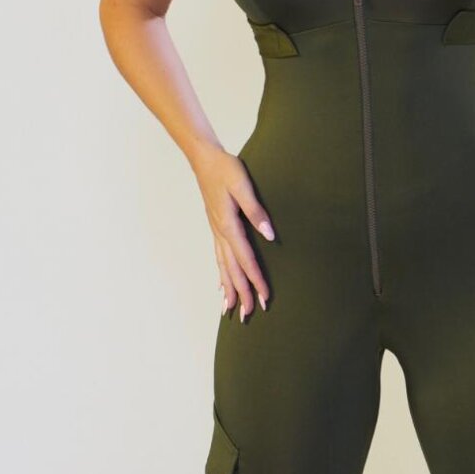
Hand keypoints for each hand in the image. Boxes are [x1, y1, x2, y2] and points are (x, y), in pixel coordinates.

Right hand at [191, 145, 274, 320]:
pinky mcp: (216, 228)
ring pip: (223, 267)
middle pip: (233, 270)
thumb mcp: (243, 185)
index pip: (246, 260)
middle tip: (248, 315)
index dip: (256, 280)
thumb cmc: (225, 169)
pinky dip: (220, 275)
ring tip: (230, 310)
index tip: (264, 298)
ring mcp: (216, 232)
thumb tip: (270, 235)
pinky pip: (218, 258)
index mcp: (229, 225)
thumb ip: (256, 210)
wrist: (204, 159)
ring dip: (229, 289)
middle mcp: (221, 234)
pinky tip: (221, 286)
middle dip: (241, 293)